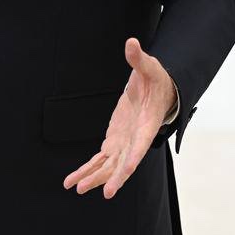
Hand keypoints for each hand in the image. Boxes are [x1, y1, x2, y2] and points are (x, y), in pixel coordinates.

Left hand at [62, 37, 176, 198]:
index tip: (121, 178)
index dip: (130, 163)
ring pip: (108, 166)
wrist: (160, 91)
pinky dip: (88, 170)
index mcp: (146, 125)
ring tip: (75, 187)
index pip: (139, 148)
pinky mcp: (114, 141)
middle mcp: (136, 139)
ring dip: (93, 177)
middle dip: (110, 178)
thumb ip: (139, 58)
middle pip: (122, 163)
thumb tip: (131, 42)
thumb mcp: (150, 67)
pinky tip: (74, 181)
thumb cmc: (158, 80)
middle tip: (100, 192)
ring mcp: (124, 142)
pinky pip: (100, 160)